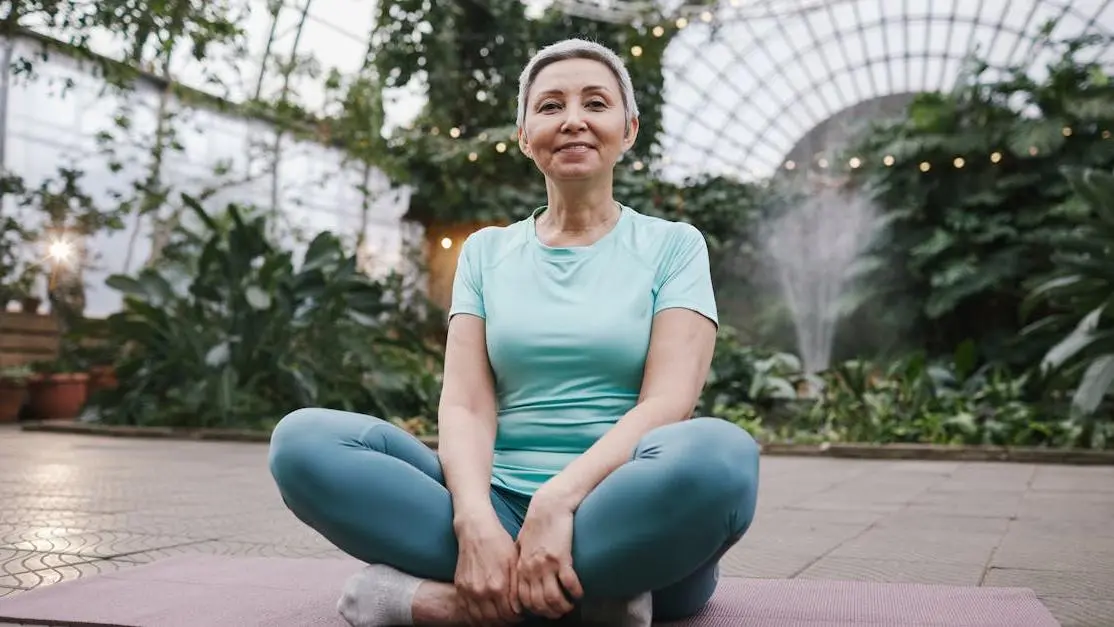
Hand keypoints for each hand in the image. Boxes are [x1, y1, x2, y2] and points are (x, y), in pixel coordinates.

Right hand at [454, 513, 522, 625]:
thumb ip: (517, 587)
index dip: (517, 617)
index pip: (510, 614)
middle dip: (506, 621)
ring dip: (492, 622)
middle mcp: (482, 592)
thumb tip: (521, 607)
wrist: (476, 531)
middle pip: (496, 620)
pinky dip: (477, 618)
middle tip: (511, 617)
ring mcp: (469, 591)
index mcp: (499, 586)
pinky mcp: (460, 588)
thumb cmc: (499, 544)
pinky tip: (485, 614)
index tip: (520, 614)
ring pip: (481, 619)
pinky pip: (468, 612)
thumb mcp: (514, 563)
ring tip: (499, 617)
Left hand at [515, 496, 583, 619]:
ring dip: (564, 606)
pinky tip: (579, 593)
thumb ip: (520, 560)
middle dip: (550, 612)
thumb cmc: (537, 523)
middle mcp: (531, 569)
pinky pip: (569, 583)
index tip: (544, 611)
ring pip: (553, 598)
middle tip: (560, 612)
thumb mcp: (522, 543)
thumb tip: (521, 572)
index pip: (523, 599)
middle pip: (538, 603)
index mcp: (521, 567)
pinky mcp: (561, 557)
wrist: (549, 505)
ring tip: (571, 605)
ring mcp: (545, 565)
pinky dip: (575, 592)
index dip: (534, 610)